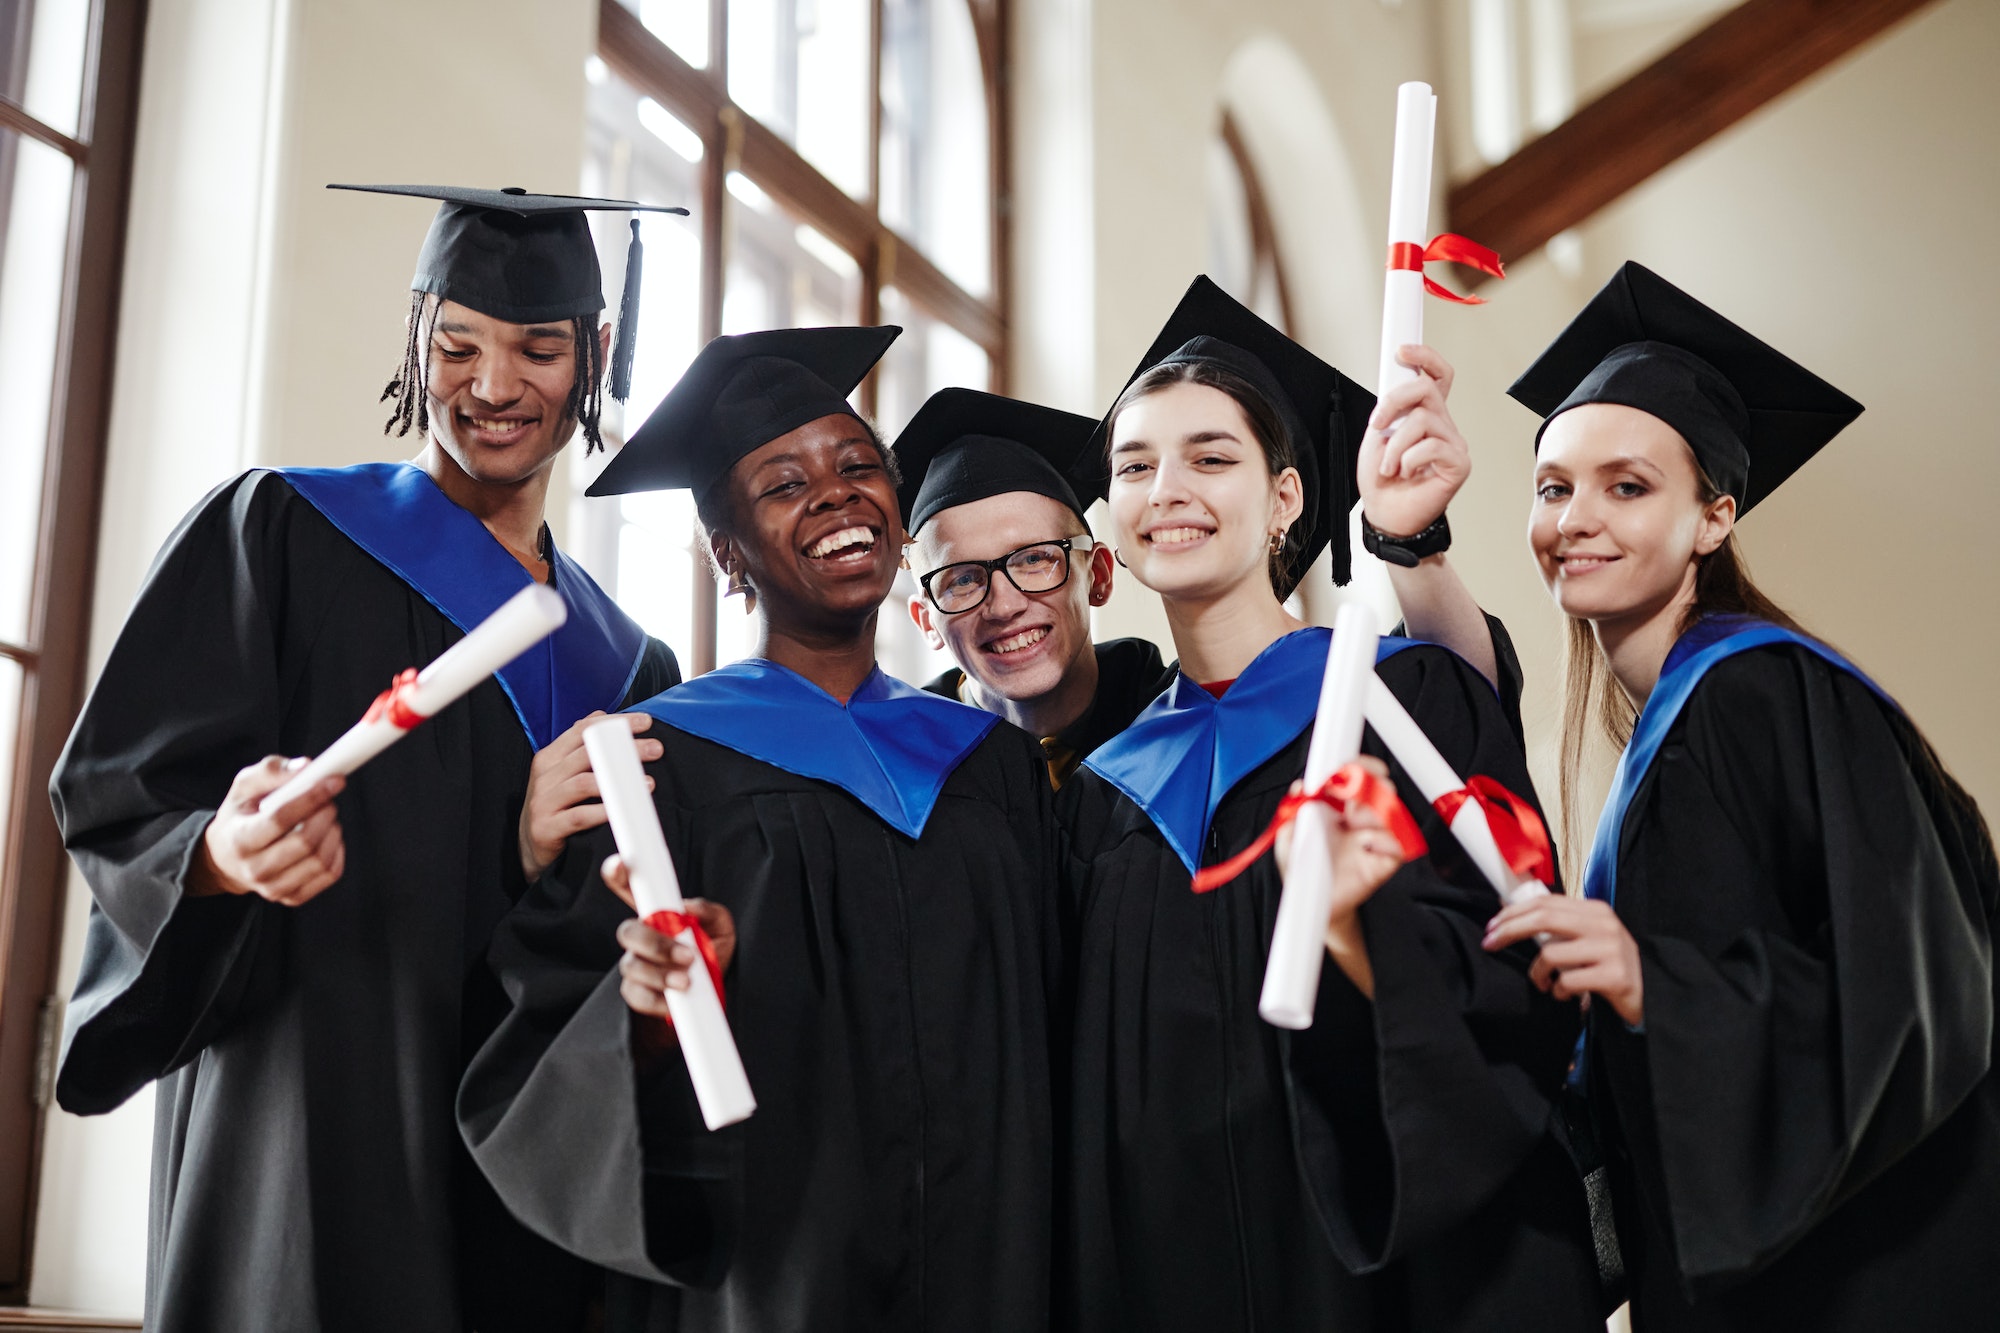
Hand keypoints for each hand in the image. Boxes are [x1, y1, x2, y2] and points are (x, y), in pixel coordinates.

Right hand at [190, 756, 346, 905]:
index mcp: (239, 839)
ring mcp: (274, 888)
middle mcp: (255, 869)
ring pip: (321, 861)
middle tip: (329, 800)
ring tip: (325, 817)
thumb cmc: (239, 817)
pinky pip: (329, 875)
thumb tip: (305, 766)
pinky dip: (337, 852)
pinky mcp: (292, 897)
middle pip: (305, 842)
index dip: (312, 797)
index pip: (280, 820)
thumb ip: (271, 770)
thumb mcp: (244, 786)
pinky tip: (329, 837)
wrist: (227, 857)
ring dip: (333, 832)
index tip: (334, 781)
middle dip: (325, 814)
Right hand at [519, 711, 660, 881]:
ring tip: (648, 783)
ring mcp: (543, 801)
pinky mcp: (546, 828)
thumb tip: (600, 715)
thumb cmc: (553, 807)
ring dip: (617, 781)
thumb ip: (579, 746)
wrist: (528, 848)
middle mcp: (545, 776)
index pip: (583, 731)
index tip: (645, 722)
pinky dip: (602, 811)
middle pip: (587, 754)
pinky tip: (622, 810)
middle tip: (656, 748)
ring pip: (582, 783)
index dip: (615, 723)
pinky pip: (578, 816)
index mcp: (550, 758)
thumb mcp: (561, 773)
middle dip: (625, 749)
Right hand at [602, 853, 737, 1020]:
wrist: (710, 999)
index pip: (633, 890)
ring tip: (686, 981)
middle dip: (654, 943)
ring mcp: (636, 965)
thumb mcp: (722, 930)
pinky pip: (637, 995)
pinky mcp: (636, 993)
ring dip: (660, 974)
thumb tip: (689, 908)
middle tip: (686, 956)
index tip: (620, 864)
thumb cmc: (712, 955)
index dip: (620, 874)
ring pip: (632, 965)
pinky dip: (658, 1000)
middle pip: (628, 931)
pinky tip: (675, 1001)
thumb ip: (710, 913)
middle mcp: (642, 937)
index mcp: (660, 915)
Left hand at [1274, 757, 1411, 997]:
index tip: (1353, 765)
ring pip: (1392, 814)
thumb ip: (1293, 813)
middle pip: (1381, 791)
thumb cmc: (1301, 869)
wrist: (1311, 904)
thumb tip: (1300, 786)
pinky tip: (1367, 843)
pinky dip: (1387, 840)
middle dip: (1371, 785)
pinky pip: (1399, 846)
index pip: (1357, 779)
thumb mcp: (1289, 839)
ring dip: (1375, 811)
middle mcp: (1360, 820)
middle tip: (1350, 795)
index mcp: (1339, 809)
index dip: (1360, 767)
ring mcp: (1374, 840)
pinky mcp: (1383, 863)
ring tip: (1354, 821)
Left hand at [1356, 345, 1470, 539]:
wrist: (1386, 515)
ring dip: (1395, 445)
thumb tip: (1394, 389)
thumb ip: (1389, 411)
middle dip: (1395, 401)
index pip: (1436, 377)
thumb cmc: (1382, 480)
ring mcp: (1453, 442)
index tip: (1402, 351)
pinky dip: (1408, 460)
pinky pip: (1431, 447)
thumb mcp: (1377, 436)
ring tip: (1390, 466)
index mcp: (1424, 414)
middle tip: (1378, 423)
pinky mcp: (1459, 463)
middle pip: (1426, 389)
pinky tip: (1407, 473)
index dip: (1425, 358)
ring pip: (1422, 421)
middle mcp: (1442, 424)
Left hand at [1483, 895, 1644, 1025]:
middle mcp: (1603, 924)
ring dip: (1537, 973)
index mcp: (1594, 910)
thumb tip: (1510, 911)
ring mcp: (1610, 949)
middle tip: (1490, 944)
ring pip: (1550, 954)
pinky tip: (1564, 994)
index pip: (1545, 902)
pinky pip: (1567, 981)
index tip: (1492, 926)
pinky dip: (1557, 991)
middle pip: (1543, 918)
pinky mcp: (1614, 976)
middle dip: (1509, 931)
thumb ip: (1559, 925)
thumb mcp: (1588, 936)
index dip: (1513, 912)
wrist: (1651, 992)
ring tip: (1544, 983)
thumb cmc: (1609, 964)